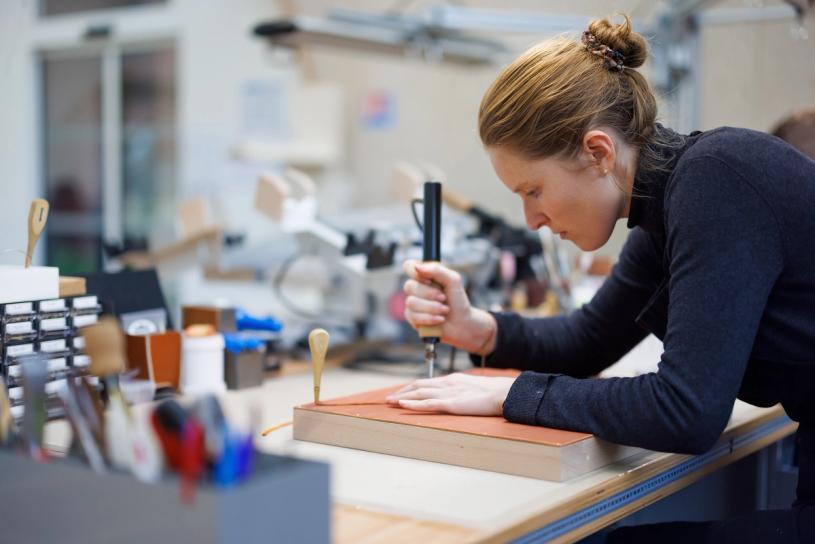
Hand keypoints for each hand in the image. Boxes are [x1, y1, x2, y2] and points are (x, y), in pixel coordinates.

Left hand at [385, 373, 514, 415]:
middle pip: (418, 385)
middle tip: (388, 399)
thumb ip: (461, 391)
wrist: (503, 392)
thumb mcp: (472, 388)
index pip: (426, 382)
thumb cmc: (492, 392)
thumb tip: (455, 397)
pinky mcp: (451, 403)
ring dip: (402, 397)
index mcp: (452, 379)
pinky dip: (413, 404)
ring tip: (389, 402)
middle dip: (402, 392)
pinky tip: (402, 405)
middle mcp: (446, 383)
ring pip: (419, 393)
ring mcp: (448, 393)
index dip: (411, 388)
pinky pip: (428, 403)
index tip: (400, 393)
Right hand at [402, 260, 496, 354]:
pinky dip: (429, 318)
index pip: (408, 266)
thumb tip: (418, 268)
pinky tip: (440, 319)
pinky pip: (413, 316)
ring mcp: (412, 303)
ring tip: (445, 310)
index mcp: (424, 275)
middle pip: (409, 286)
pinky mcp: (411, 318)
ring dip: (432, 307)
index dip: (414, 272)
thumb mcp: (453, 280)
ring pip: (411, 302)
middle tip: (444, 298)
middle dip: (429, 293)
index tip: (429, 280)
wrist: (462, 322)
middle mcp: (416, 288)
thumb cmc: (457, 300)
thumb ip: (437, 270)